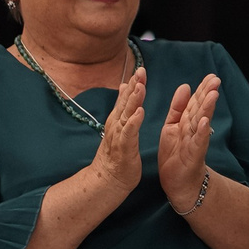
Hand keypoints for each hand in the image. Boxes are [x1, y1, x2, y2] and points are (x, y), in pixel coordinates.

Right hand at [86, 68, 146, 195]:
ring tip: (140, 86)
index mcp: (118, 119)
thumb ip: (123, 106)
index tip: (141, 68)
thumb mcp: (121, 126)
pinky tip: (140, 112)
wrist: (108, 179)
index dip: (133, 83)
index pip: (126, 97)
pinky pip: (129, 132)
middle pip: (125, 102)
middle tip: (141, 70)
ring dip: (133, 100)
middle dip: (134, 85)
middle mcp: (116, 124)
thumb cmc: (117, 153)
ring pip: (126, 114)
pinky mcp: (123, 147)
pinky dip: (134, 122)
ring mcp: (118, 135)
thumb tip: (125, 86)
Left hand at [158, 73, 220, 211]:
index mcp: (186, 122)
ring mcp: (195, 141)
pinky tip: (205, 121)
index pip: (196, 102)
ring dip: (208, 108)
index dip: (203, 89)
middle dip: (208, 94)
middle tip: (216, 79)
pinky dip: (202, 131)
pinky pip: (198, 141)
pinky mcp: (193, 154)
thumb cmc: (176, 155)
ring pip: (201, 122)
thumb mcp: (172, 127)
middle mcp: (193, 129)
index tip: (211, 75)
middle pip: (201, 109)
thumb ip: (178, 108)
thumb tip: (185, 86)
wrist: (178, 182)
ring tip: (213, 95)